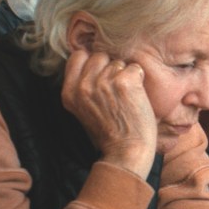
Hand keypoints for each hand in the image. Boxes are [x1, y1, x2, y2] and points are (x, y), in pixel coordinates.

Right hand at [61, 49, 155, 177]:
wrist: (126, 152)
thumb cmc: (110, 133)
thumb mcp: (84, 109)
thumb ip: (82, 86)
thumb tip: (90, 59)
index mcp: (69, 92)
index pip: (78, 56)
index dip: (92, 63)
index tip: (101, 77)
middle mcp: (83, 85)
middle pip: (99, 55)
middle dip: (110, 68)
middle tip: (116, 92)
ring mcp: (103, 82)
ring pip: (118, 62)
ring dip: (125, 75)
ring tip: (126, 98)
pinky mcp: (124, 82)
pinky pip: (135, 68)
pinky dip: (139, 79)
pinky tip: (136, 97)